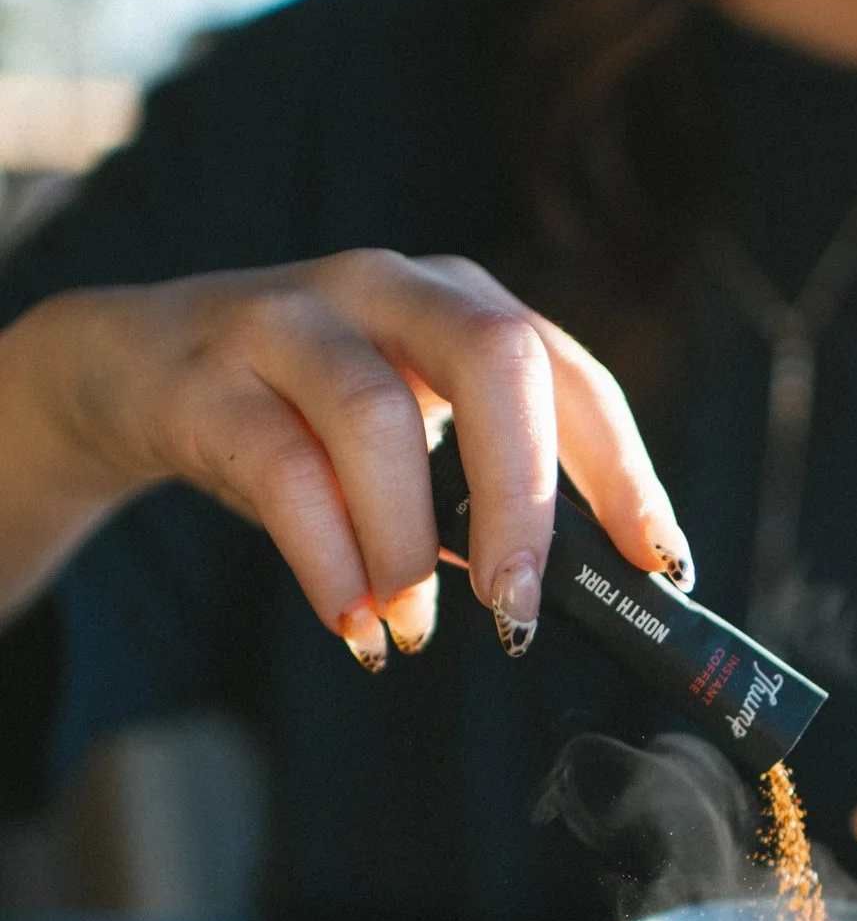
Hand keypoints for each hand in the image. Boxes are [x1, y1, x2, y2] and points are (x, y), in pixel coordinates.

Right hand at [0, 252, 691, 662]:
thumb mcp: (411, 440)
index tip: (658, 566)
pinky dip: (327, 562)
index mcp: (460, 304)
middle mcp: (387, 290)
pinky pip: (279, 468)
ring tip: (415, 630)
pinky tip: (353, 624)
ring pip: (377, 414)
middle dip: (525, 495)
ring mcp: (291, 321)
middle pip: (495, 358)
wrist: (133, 370)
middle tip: (521, 609)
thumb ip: (484, 497)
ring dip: (407, 544)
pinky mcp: (207, 377)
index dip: (625, 471)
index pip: (570, 373)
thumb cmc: (304, 420)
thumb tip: (577, 595)